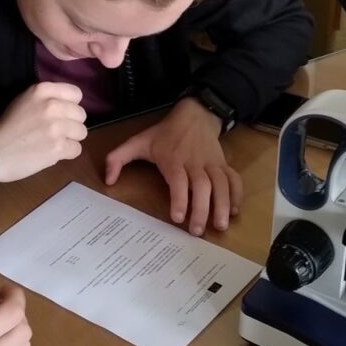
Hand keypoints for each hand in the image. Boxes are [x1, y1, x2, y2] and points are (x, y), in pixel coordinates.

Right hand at [0, 82, 86, 182]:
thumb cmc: (7, 126)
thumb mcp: (24, 100)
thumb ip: (47, 97)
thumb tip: (69, 104)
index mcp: (42, 90)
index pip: (76, 94)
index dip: (70, 105)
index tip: (60, 113)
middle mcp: (52, 105)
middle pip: (81, 114)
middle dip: (71, 123)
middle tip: (55, 131)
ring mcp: (56, 127)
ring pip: (82, 132)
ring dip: (70, 139)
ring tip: (53, 142)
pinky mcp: (58, 147)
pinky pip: (77, 149)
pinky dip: (66, 153)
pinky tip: (51, 152)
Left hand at [104, 98, 243, 234]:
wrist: (195, 114)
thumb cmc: (165, 133)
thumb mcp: (138, 141)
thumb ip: (118, 158)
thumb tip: (108, 180)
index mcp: (173, 158)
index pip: (178, 180)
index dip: (179, 198)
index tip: (178, 217)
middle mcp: (195, 162)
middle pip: (202, 186)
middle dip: (202, 209)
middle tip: (197, 231)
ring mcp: (212, 163)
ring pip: (221, 184)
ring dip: (223, 205)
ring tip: (220, 226)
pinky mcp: (223, 163)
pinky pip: (233, 179)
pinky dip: (237, 194)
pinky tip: (235, 210)